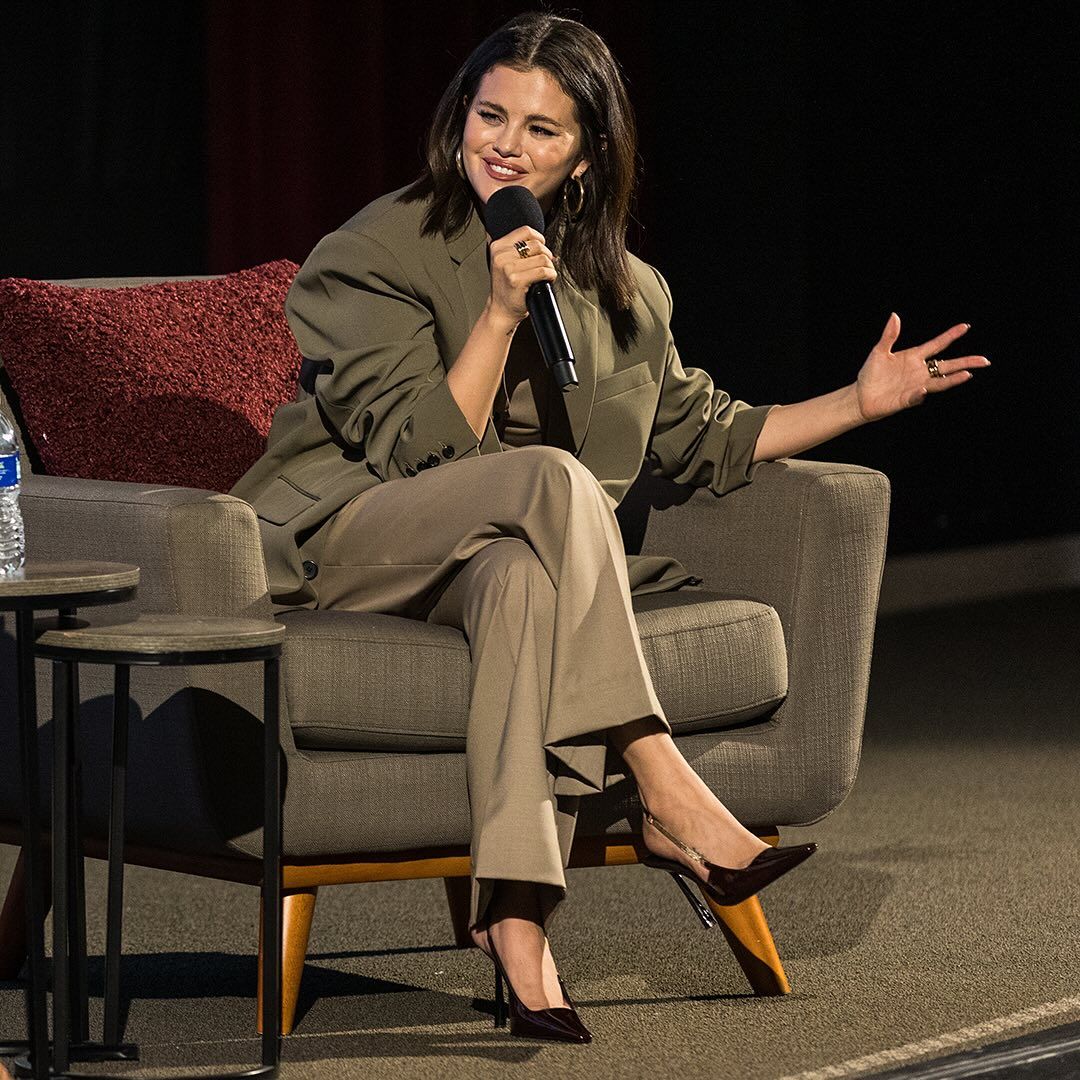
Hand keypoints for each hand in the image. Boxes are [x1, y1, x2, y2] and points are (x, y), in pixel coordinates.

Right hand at [486, 226, 556, 328]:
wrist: (501, 310)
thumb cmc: (506, 288)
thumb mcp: (504, 262)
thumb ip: (515, 247)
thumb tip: (541, 240)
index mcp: (497, 247)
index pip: (526, 231)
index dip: (539, 238)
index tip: (541, 249)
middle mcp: (501, 255)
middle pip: (537, 244)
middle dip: (546, 255)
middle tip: (545, 265)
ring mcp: (508, 268)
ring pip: (543, 258)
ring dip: (550, 266)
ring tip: (546, 274)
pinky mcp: (517, 280)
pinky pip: (543, 271)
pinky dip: (551, 275)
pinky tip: (547, 280)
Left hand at [854, 313, 989, 421]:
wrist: (860, 396)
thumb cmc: (870, 374)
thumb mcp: (879, 351)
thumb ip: (889, 335)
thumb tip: (895, 316)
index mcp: (914, 357)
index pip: (937, 345)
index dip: (950, 336)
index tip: (965, 327)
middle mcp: (919, 371)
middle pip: (947, 365)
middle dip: (966, 362)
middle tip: (984, 360)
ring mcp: (915, 386)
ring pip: (939, 382)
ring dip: (953, 379)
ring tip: (967, 374)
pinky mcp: (906, 399)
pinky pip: (916, 397)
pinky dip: (921, 393)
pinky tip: (924, 389)